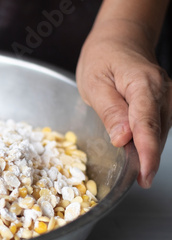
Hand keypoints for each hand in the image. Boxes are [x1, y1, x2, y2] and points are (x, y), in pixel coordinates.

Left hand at [77, 19, 171, 187]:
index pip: (147, 125)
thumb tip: (122, 138)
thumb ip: (110, 111)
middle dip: (149, 159)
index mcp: (143, 85)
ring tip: (139, 172)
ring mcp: (166, 97)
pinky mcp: (163, 102)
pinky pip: (157, 126)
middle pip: (157, 132)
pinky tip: (139, 153)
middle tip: (139, 181)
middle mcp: (161, 91)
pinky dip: (149, 141)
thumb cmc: (103, 57)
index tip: (144, 176)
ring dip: (149, 152)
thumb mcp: (95, 83)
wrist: (120, 38)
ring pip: (159, 132)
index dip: (147, 154)